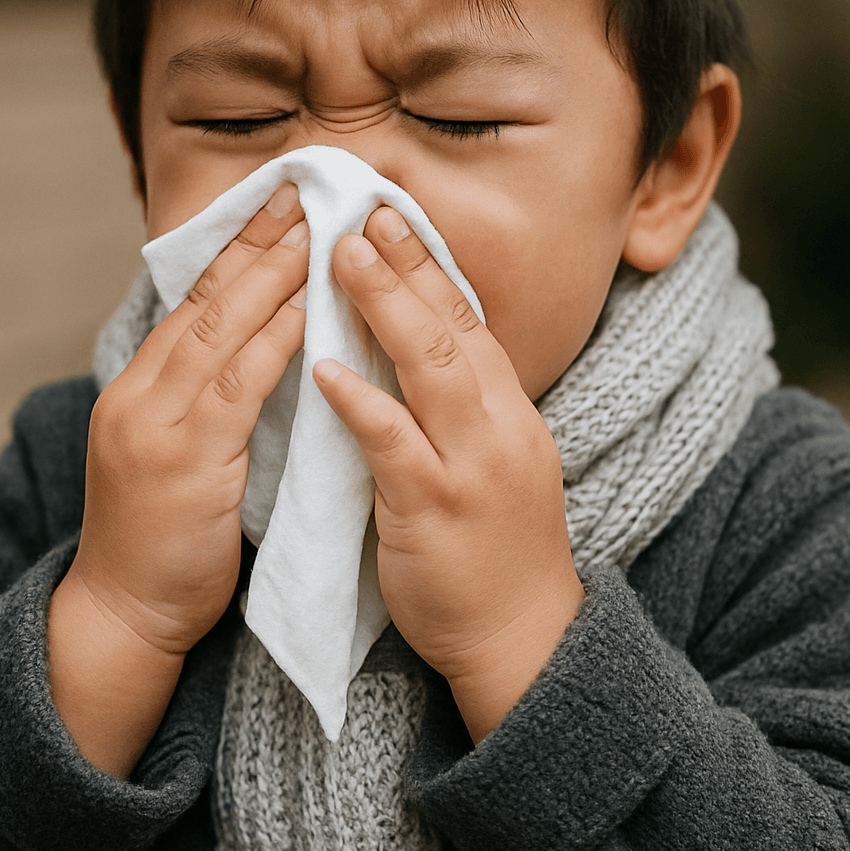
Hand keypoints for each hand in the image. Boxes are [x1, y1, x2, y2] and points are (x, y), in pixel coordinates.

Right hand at [48, 183, 307, 774]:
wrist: (126, 614)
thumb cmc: (165, 539)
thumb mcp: (179, 452)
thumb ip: (207, 399)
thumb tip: (264, 345)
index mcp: (140, 388)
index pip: (194, 301)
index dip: (237, 249)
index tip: (278, 203)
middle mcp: (140, 394)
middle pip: (204, 301)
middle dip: (255, 242)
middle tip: (299, 190)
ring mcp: (156, 425)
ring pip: (217, 332)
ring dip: (270, 277)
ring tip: (313, 229)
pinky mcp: (183, 462)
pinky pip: (235, 389)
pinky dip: (271, 343)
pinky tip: (304, 310)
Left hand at [314, 207, 582, 741]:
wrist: (523, 638)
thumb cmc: (496, 553)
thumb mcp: (493, 464)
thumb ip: (461, 410)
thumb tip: (417, 356)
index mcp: (509, 413)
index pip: (471, 321)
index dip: (431, 266)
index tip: (395, 218)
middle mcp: (498, 427)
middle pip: (455, 327)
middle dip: (408, 265)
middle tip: (363, 212)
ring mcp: (471, 466)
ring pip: (434, 368)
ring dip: (387, 307)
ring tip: (342, 257)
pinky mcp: (435, 509)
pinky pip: (396, 444)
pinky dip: (363, 401)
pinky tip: (326, 369)